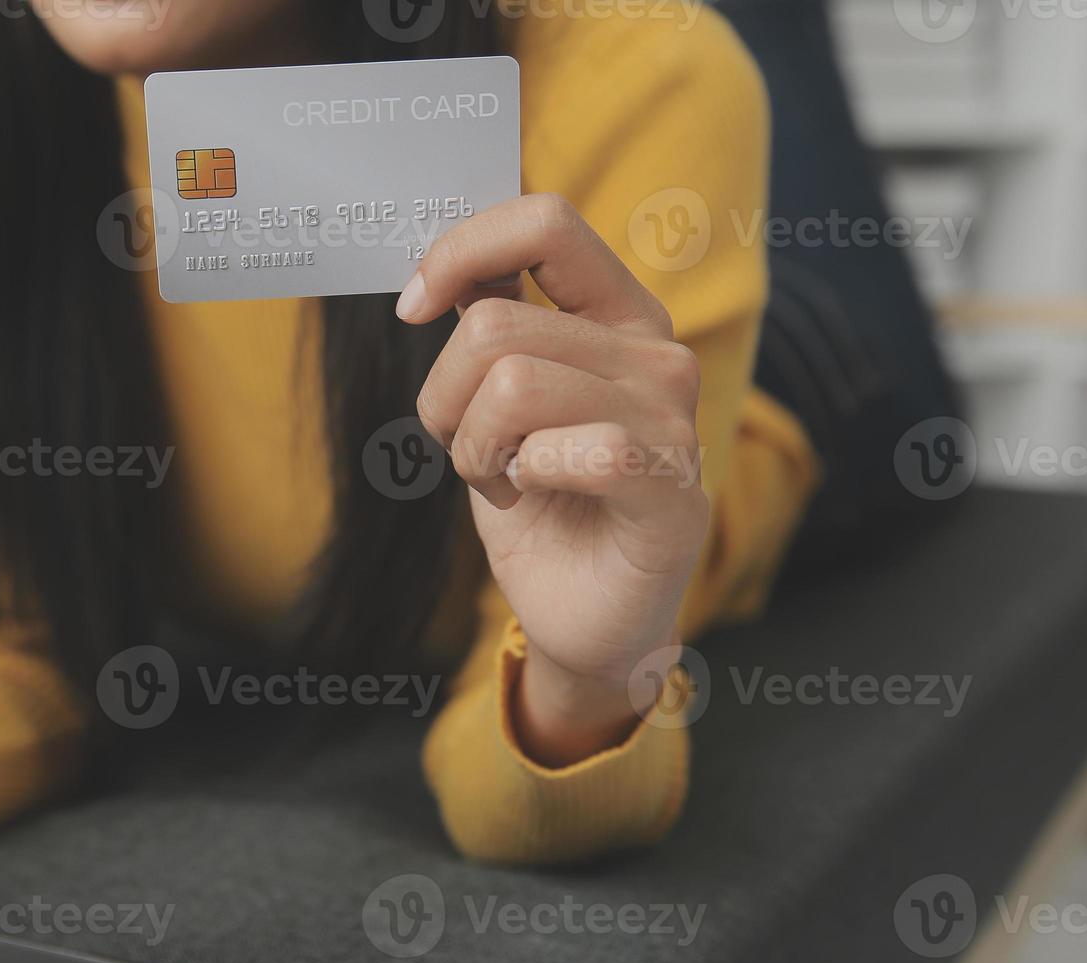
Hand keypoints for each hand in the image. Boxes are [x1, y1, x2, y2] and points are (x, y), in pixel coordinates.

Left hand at [399, 194, 706, 766]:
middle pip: (493, 326)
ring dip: (477, 448)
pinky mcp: (672, 489)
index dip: (461, 252)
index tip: (414, 308)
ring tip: (508, 480)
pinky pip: (570, 449)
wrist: (581, 616)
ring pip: (512, 384)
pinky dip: (524, 479)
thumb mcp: (497, 399)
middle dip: (446, 399)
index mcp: (617, 315)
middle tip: (476, 451)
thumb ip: (493, 318)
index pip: (546, 223)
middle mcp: (656, 353)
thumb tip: (445, 262)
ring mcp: (673, 419)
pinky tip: (539, 498)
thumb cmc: (541, 503)